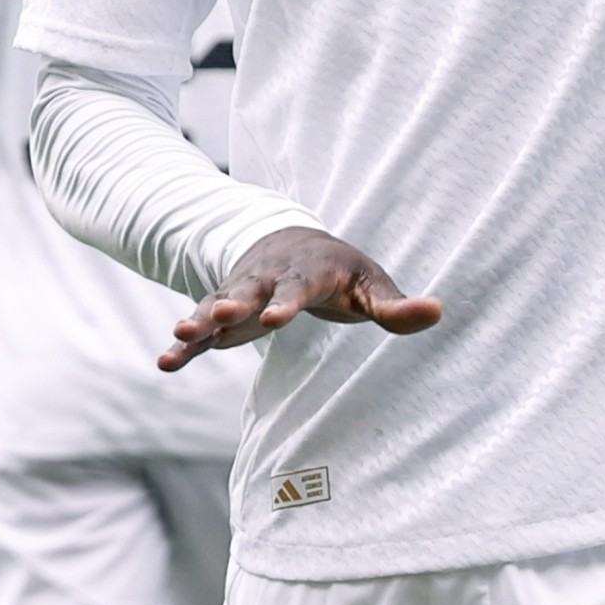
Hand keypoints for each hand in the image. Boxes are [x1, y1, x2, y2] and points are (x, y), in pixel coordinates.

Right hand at [161, 226, 442, 370]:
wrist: (292, 242)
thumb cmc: (343, 272)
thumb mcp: (373, 284)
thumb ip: (398, 306)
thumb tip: (438, 311)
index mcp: (307, 270)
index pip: (297, 287)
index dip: (285, 302)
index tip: (272, 321)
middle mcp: (268, 277)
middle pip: (248, 289)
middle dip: (231, 303)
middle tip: (214, 317)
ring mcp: (241, 291)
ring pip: (216, 304)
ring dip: (197, 320)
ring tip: (178, 338)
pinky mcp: (223, 310)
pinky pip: (201, 327)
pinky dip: (184, 343)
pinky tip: (166, 362)